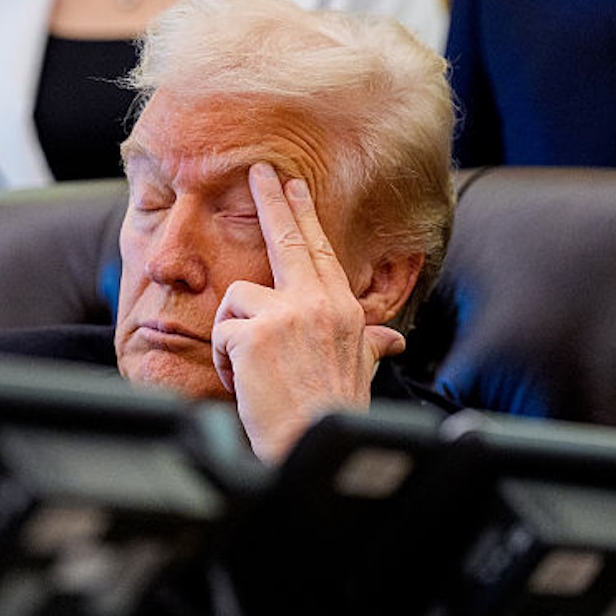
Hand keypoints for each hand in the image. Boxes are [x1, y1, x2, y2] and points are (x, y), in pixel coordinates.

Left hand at [211, 163, 405, 462]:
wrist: (312, 444)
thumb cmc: (331, 414)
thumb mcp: (358, 371)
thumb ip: (370, 345)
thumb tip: (394, 340)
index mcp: (343, 310)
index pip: (319, 251)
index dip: (304, 216)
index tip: (293, 187)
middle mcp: (319, 304)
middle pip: (289, 240)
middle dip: (271, 201)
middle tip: (258, 171)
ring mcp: (287, 316)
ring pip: (237, 298)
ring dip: (231, 335)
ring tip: (249, 371)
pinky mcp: (255, 335)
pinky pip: (221, 332)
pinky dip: (223, 360)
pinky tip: (242, 382)